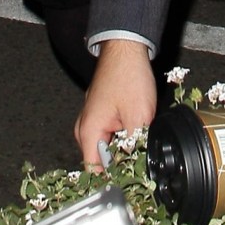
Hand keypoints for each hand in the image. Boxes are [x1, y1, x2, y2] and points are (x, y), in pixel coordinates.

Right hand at [75, 40, 156, 169]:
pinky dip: (124, 133)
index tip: (131, 175)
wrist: (127, 48)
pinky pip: (111, 133)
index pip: (95, 172)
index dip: (114, 177)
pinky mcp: (101, 113)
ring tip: (138, 132)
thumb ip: (135, 146)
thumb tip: (136, 167)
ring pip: (109, 146)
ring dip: (125, 144)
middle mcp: (84, 129)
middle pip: (102, 160)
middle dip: (122, 159)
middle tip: (140, 151)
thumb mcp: (138, 115)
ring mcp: (92, 120)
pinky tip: (136, 123)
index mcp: (88, 132)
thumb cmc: (128, 74)